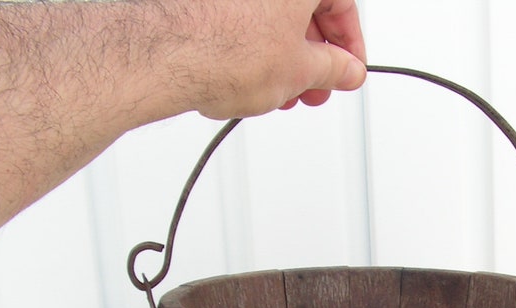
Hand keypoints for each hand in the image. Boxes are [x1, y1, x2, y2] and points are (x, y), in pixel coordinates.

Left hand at [160, 0, 366, 119]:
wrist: (166, 55)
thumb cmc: (225, 52)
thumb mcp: (300, 70)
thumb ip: (332, 69)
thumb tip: (345, 70)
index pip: (342, 3)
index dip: (349, 43)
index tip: (348, 69)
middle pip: (303, 7)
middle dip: (313, 54)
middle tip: (315, 85)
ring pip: (271, 15)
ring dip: (283, 55)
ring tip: (280, 91)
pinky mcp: (205, 3)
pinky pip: (242, 17)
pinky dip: (253, 45)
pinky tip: (251, 77)